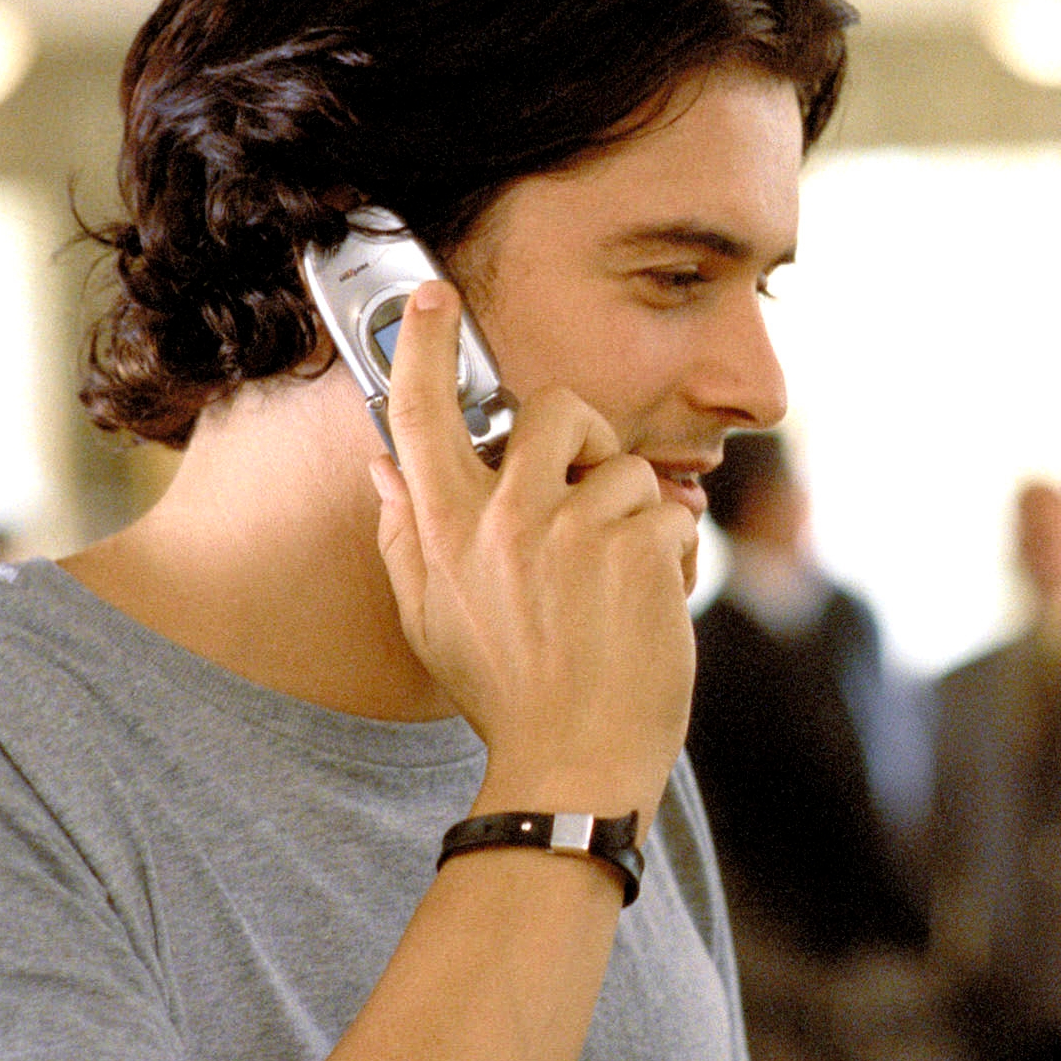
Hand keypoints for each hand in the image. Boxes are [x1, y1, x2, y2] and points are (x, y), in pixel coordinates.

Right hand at [368, 282, 696, 816]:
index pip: (419, 413)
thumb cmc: (506, 694)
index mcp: (444, 528)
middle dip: (584, 435)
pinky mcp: (639, 548)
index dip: (420, 344)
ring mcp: (575, 531)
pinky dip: (675, 553)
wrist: (574, 763)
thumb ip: (406, 533)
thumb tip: (385, 466)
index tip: (431, 297)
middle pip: (554, 408)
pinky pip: (672, 512)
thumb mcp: (430, 618)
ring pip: (628, 468)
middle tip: (588, 488)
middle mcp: (504, 519)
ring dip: (636, 515)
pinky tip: (653, 604)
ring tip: (621, 581)